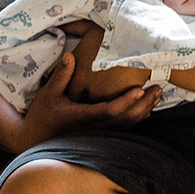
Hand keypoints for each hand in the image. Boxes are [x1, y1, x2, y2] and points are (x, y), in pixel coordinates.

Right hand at [19, 27, 159, 144]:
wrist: (36, 138)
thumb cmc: (42, 115)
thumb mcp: (49, 93)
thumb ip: (62, 75)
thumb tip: (71, 55)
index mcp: (83, 117)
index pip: (110, 111)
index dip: (126, 101)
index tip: (140, 89)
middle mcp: (94, 128)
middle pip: (125, 119)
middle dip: (143, 105)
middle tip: (158, 89)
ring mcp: (98, 133)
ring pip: (126, 125)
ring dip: (143, 111)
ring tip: (157, 96)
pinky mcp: (99, 135)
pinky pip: (122, 128)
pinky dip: (136, 119)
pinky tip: (146, 110)